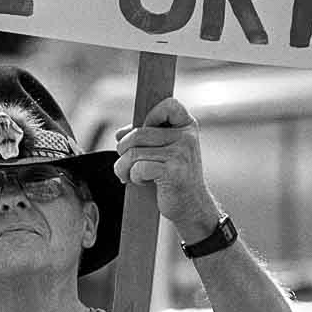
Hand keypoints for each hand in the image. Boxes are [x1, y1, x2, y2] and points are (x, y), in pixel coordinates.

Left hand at [114, 97, 218, 241]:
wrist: (191, 206)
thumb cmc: (174, 177)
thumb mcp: (164, 151)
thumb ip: (145, 137)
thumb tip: (120, 134)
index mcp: (187, 127)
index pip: (169, 105)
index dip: (151, 115)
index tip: (145, 130)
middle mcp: (187, 137)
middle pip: (138, 133)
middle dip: (123, 149)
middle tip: (126, 162)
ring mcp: (181, 154)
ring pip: (133, 152)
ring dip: (123, 167)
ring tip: (129, 174)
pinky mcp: (173, 172)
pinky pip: (138, 168)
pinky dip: (133, 177)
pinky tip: (142, 182)